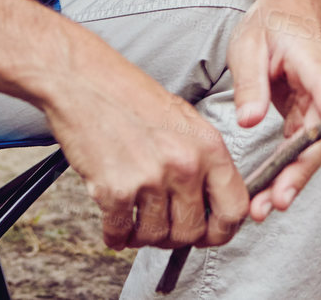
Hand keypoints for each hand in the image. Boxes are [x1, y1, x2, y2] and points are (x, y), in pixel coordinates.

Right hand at [43, 57, 246, 249]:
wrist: (86, 83)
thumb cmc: (133, 98)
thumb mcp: (186, 122)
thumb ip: (203, 160)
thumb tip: (211, 202)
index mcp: (210, 147)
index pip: (235, 208)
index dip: (223, 230)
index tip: (211, 233)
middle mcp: (185, 165)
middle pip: (193, 231)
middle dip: (177, 237)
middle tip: (164, 227)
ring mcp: (151, 179)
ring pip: (156, 237)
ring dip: (144, 237)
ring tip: (137, 220)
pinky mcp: (114, 190)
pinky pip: (119, 233)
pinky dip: (116, 236)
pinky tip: (115, 222)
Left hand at [225, 0, 320, 221]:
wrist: (290, 8)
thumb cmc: (272, 21)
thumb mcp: (250, 44)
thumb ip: (251, 82)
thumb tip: (249, 121)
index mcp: (313, 66)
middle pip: (319, 137)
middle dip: (299, 173)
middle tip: (275, 202)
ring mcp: (315, 104)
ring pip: (310, 148)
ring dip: (290, 179)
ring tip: (264, 209)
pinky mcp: (303, 113)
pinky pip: (298, 146)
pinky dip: (284, 169)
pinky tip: (265, 191)